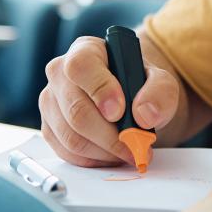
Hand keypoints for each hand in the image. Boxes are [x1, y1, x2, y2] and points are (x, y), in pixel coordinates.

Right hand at [38, 35, 181, 166]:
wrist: (130, 101)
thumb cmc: (139, 86)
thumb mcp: (161, 82)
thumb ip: (161, 92)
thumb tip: (144, 115)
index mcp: (85, 50)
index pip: (81, 66)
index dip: (100, 90)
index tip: (120, 112)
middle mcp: (60, 74)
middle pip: (76, 110)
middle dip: (110, 136)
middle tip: (135, 146)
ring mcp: (51, 102)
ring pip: (71, 137)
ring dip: (105, 152)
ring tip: (128, 151)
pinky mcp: (50, 129)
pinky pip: (67, 153)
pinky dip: (94, 160)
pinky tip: (112, 154)